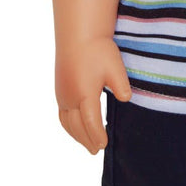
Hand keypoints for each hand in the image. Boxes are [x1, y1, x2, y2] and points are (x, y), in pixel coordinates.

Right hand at [55, 37, 131, 153]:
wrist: (78, 34)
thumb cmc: (98, 50)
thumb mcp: (114, 66)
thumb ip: (121, 85)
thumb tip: (126, 100)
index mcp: (84, 94)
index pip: (91, 122)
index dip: (97, 135)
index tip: (104, 145)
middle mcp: (70, 98)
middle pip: (77, 127)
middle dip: (87, 140)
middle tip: (96, 151)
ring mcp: (62, 95)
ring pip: (67, 123)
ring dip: (77, 135)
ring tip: (87, 144)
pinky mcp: (59, 90)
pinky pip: (62, 115)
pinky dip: (69, 126)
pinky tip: (76, 127)